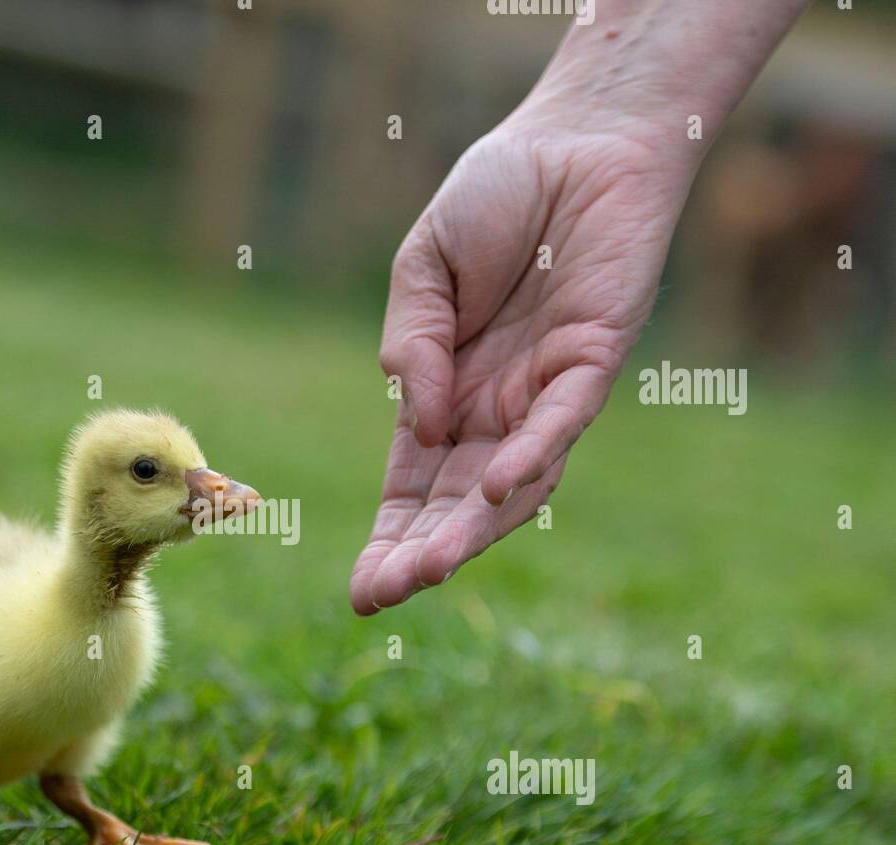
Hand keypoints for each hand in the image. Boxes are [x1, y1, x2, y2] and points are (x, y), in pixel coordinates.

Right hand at [350, 118, 691, 614]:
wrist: (578, 139)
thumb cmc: (497, 198)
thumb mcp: (421, 269)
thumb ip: (412, 343)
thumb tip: (416, 420)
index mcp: (445, 397)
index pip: (411, 486)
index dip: (387, 537)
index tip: (361, 592)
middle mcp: (496, 411)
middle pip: (456, 503)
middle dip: (419, 552)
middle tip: (384, 595)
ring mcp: (546, 393)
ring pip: (512, 483)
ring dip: (473, 527)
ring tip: (431, 566)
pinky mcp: (594, 360)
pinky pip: (563, 420)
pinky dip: (532, 454)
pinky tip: (498, 486)